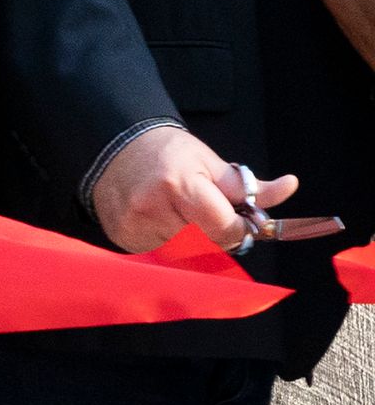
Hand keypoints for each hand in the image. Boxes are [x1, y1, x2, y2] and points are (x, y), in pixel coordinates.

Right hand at [92, 124, 296, 255]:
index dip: (239, 229)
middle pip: (205, 244)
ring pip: (183, 254)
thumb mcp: (211, 163)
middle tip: (211, 219)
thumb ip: (249, 186)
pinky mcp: (123, 237)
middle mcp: (153, 207)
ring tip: (183, 219)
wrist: (115, 149)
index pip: (222, 227)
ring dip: (192, 244)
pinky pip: (159, 255)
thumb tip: (290, 186)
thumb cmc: (168, 155)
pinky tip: (163, 224)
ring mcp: (134, 225)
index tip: (241, 223)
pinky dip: (169, 245)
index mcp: (180, 184)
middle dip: (216, 236)